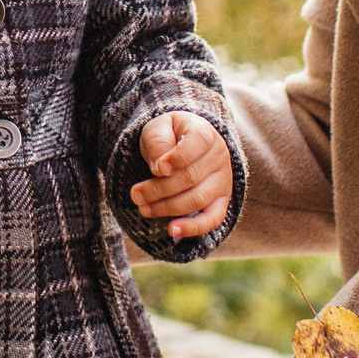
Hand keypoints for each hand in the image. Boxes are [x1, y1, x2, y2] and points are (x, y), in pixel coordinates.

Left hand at [127, 110, 231, 239]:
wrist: (184, 145)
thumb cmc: (170, 136)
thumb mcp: (159, 127)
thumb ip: (158, 140)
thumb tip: (159, 168)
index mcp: (205, 133)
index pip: (197, 143)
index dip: (176, 158)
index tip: (157, 168)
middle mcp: (219, 158)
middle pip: (191, 177)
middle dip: (159, 189)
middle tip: (136, 194)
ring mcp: (222, 182)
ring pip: (197, 199)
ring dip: (167, 207)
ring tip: (144, 208)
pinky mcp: (220, 202)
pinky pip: (212, 219)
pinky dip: (193, 227)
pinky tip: (172, 230)